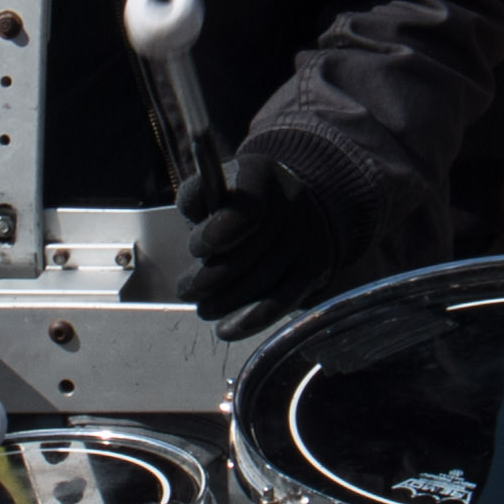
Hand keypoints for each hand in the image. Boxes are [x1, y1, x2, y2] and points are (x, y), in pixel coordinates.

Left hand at [176, 139, 359, 334]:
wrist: (291, 205)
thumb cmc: (236, 202)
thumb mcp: (214, 189)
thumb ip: (197, 198)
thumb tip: (197, 220)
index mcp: (261, 174)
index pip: (246, 207)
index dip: (220, 232)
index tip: (198, 249)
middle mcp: (292, 201)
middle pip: (253, 250)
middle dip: (213, 276)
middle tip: (186, 290)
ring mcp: (309, 235)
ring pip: (265, 278)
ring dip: (228, 300)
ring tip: (204, 309)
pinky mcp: (316, 266)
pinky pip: (284, 298)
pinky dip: (254, 318)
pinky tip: (228, 330)